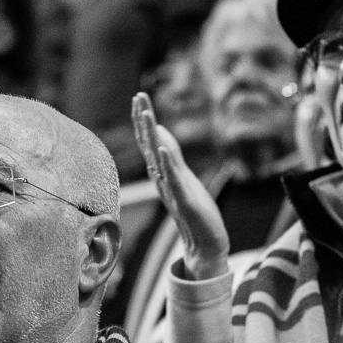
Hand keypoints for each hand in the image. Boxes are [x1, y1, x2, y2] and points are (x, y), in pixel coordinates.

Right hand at [133, 92, 228, 279]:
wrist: (204, 246)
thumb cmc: (196, 213)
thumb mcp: (183, 180)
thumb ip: (171, 159)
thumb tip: (160, 135)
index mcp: (163, 173)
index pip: (150, 141)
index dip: (143, 120)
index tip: (139, 96)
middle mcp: (162, 179)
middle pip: (149, 145)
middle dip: (143, 120)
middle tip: (138, 97)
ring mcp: (171, 189)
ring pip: (157, 158)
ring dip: (151, 136)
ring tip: (146, 115)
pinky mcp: (184, 201)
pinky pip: (172, 180)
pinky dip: (166, 164)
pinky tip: (161, 149)